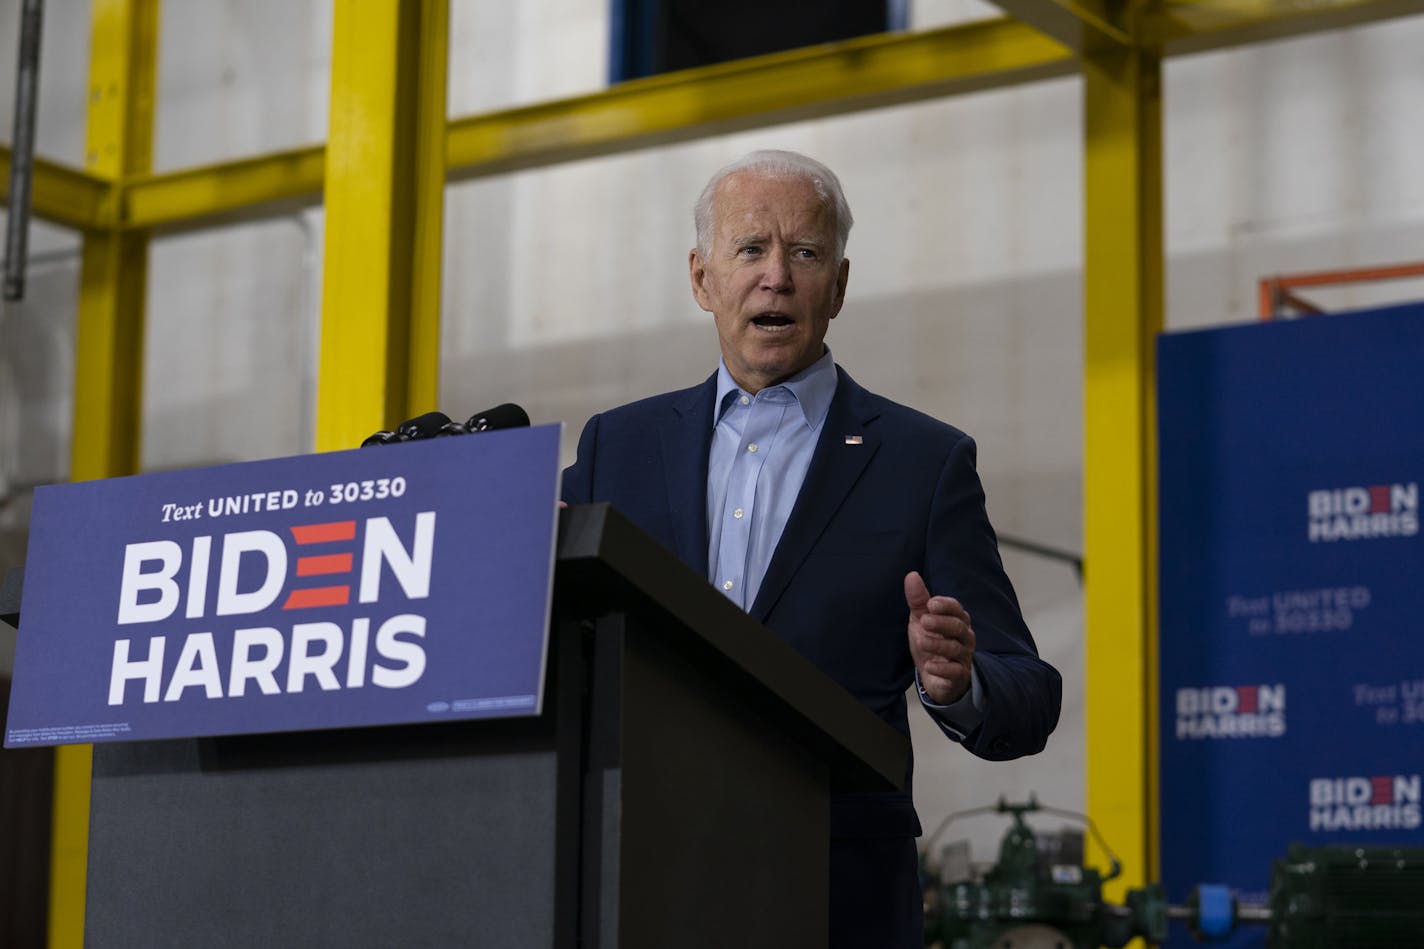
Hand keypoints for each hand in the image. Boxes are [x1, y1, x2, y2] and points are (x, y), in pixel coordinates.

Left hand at [905, 571, 974, 704]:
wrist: (934, 675)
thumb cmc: (931, 641)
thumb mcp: (921, 620)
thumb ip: (918, 600)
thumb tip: (911, 575)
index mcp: (957, 620)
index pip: (957, 609)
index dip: (946, 606)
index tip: (930, 604)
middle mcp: (964, 637)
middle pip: (959, 627)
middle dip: (942, 623)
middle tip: (924, 621)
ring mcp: (963, 657)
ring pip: (956, 649)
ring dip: (938, 645)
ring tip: (921, 641)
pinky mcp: (959, 675)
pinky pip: (955, 672)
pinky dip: (942, 669)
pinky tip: (929, 666)